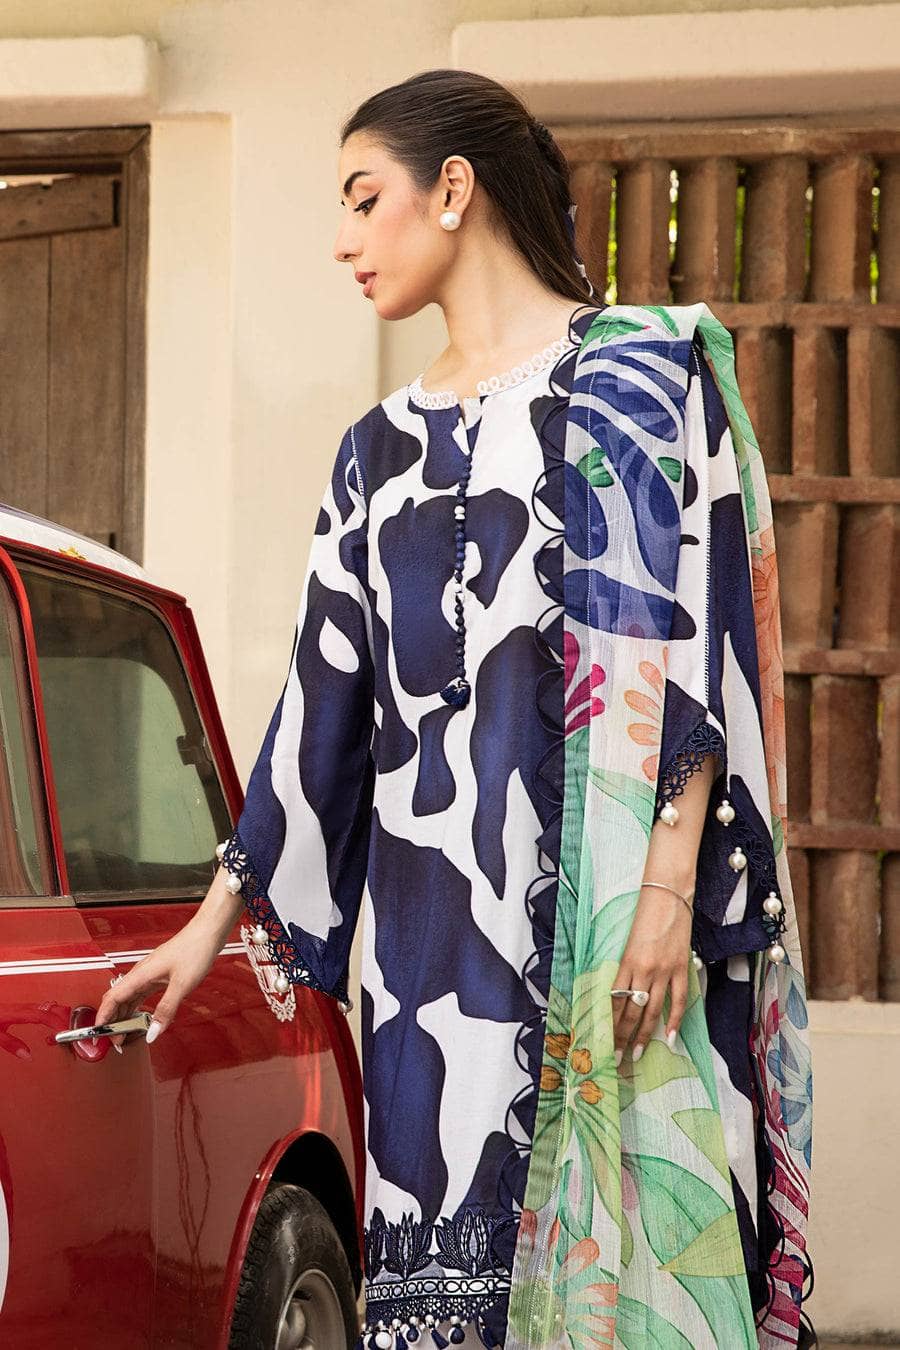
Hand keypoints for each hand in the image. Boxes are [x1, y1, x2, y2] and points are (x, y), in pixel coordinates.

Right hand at [95, 919, 223, 1051]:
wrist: (207, 933)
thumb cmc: (195, 949)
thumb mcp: (181, 984)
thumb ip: (166, 1010)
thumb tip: (153, 1032)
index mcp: (141, 974)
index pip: (112, 998)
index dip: (103, 1018)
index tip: (99, 1034)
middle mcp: (141, 973)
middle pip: (117, 1000)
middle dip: (112, 1021)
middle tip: (115, 1040)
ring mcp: (149, 974)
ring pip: (128, 998)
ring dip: (123, 1016)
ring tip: (124, 1033)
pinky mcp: (158, 975)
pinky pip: (139, 994)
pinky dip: (135, 1008)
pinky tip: (139, 1017)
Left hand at [611, 884, 692, 1065]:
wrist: (668, 895)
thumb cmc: (645, 916)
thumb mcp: (628, 943)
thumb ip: (626, 969)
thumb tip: (621, 996)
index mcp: (625, 962)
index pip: (614, 1001)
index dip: (609, 1024)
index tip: (603, 1042)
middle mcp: (643, 969)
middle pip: (630, 1011)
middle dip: (622, 1037)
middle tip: (616, 1059)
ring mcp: (664, 970)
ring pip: (651, 1010)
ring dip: (644, 1035)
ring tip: (636, 1054)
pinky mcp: (681, 968)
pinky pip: (678, 1000)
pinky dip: (674, 1020)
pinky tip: (669, 1038)